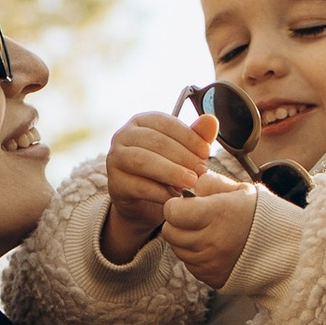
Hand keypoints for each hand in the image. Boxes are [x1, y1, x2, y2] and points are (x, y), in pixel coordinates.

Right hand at [101, 110, 236, 263]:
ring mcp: (115, 159)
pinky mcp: (114, 183)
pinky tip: (175, 197)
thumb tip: (211, 120)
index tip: (206, 152)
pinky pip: (137, 185)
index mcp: (143, 121)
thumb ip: (197, 136)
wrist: (146, 204)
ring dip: (170, 172)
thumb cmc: (166, 172)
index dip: (188, 136)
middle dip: (182, 156)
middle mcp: (124, 135)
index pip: (166, 123)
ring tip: (190, 182)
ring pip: (143, 161)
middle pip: (155, 141)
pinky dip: (159, 192)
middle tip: (201, 170)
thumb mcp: (184, 153)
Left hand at [161, 180, 259, 289]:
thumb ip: (209, 183)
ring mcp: (211, 262)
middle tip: (195, 219)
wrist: (283, 247)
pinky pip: (190, 265)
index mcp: (218, 213)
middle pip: (171, 232)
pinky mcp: (211, 278)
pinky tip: (213, 247)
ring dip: (186, 241)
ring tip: (207, 232)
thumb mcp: (239, 189)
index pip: (172, 212)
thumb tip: (186, 188)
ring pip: (178, 250)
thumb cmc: (258, 214)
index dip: (176, 206)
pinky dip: (196, 256)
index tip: (187, 204)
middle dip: (178, 223)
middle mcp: (212, 241)